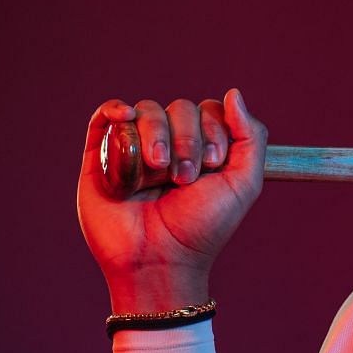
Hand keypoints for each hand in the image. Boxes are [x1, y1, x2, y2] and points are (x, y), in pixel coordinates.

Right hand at [75, 89, 267, 311]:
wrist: (160, 260)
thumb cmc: (202, 227)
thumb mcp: (243, 184)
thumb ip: (251, 137)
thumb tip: (233, 92)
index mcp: (202, 148)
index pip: (209, 111)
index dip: (212, 131)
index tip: (212, 164)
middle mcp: (170, 145)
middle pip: (178, 108)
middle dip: (186, 140)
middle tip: (184, 178)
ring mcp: (135, 149)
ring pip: (145, 111)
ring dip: (157, 136)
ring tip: (159, 172)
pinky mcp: (101, 157)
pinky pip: (105, 117)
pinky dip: (115, 109)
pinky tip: (125, 116)